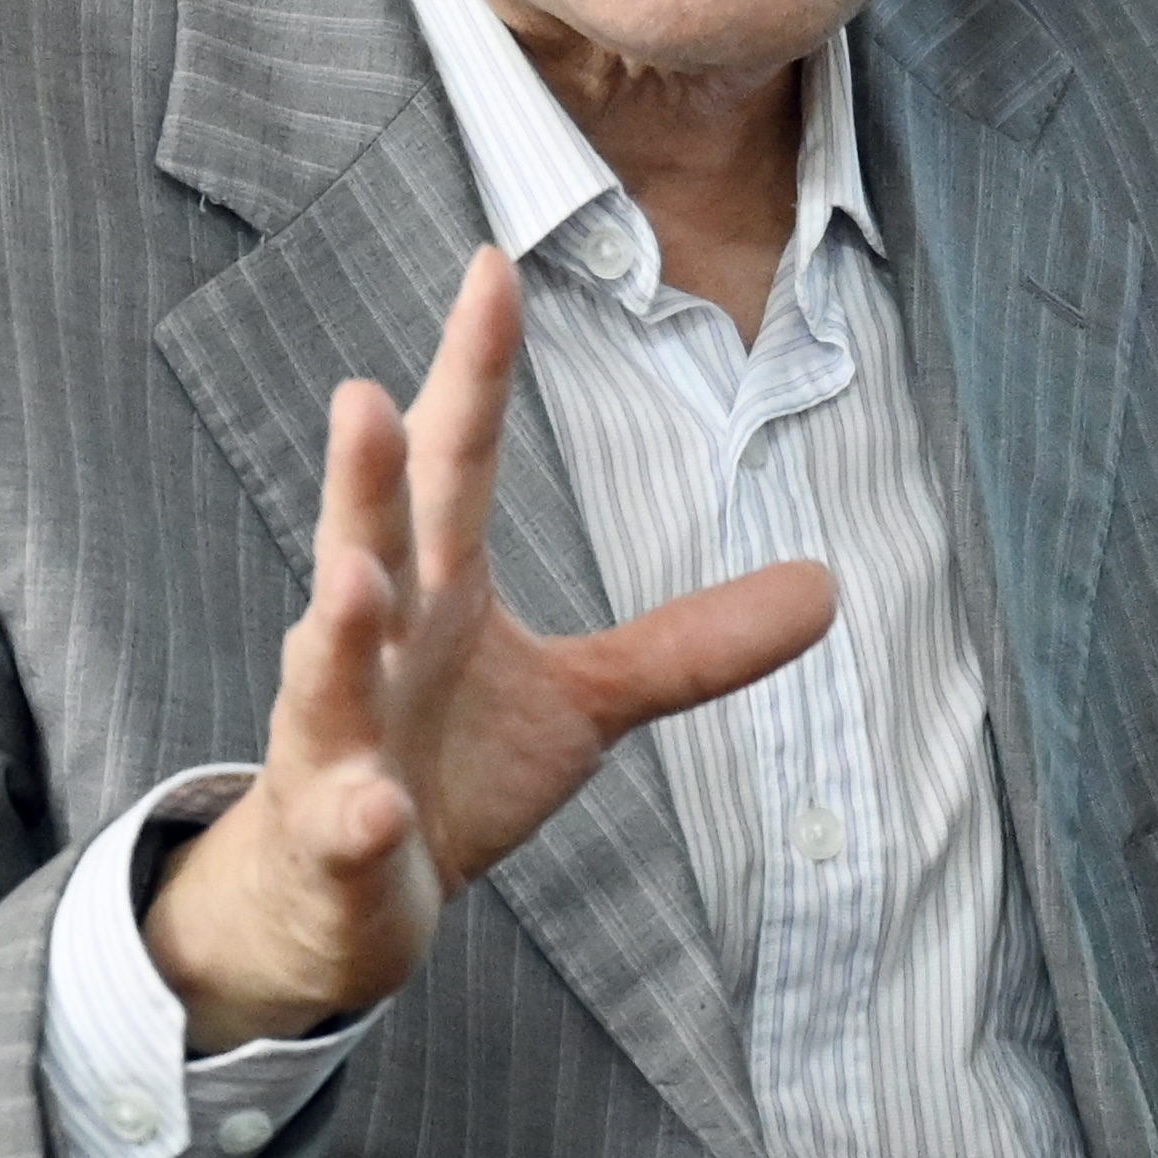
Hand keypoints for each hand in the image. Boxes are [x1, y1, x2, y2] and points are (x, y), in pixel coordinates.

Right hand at [142, 246, 834, 1051]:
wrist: (335, 894)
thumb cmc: (447, 763)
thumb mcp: (583, 701)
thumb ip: (688, 643)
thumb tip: (828, 583)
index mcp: (437, 586)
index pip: (454, 458)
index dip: (472, 367)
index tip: (493, 264)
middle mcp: (378, 641)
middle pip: (370, 539)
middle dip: (366, 474)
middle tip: (362, 394)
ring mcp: (342, 737)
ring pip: (329, 670)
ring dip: (338, 624)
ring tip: (355, 580)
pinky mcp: (335, 835)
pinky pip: (344, 823)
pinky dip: (357, 816)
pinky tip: (375, 807)